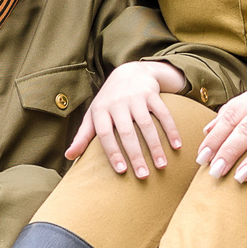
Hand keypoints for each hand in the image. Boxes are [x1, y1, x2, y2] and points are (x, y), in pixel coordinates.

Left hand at [63, 59, 189, 178]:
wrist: (129, 71)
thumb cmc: (109, 100)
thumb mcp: (94, 115)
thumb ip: (83, 136)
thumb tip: (69, 156)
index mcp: (101, 110)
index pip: (105, 134)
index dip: (113, 152)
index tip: (121, 171)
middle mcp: (117, 103)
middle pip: (127, 132)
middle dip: (136, 155)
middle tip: (143, 176)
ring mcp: (136, 97)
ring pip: (147, 124)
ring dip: (155, 146)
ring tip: (161, 165)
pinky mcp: (152, 93)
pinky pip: (163, 113)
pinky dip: (171, 130)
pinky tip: (177, 146)